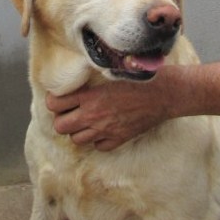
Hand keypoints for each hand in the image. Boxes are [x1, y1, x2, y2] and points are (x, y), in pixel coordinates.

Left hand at [46, 72, 172, 150]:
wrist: (165, 93)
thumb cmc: (139, 78)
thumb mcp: (110, 72)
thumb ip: (91, 81)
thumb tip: (74, 83)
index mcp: (89, 96)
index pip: (54, 104)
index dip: (54, 102)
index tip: (60, 100)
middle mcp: (93, 115)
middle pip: (60, 126)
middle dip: (63, 119)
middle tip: (71, 112)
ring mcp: (105, 130)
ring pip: (76, 140)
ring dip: (78, 131)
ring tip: (87, 122)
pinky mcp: (119, 139)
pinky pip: (98, 147)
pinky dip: (98, 140)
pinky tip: (104, 130)